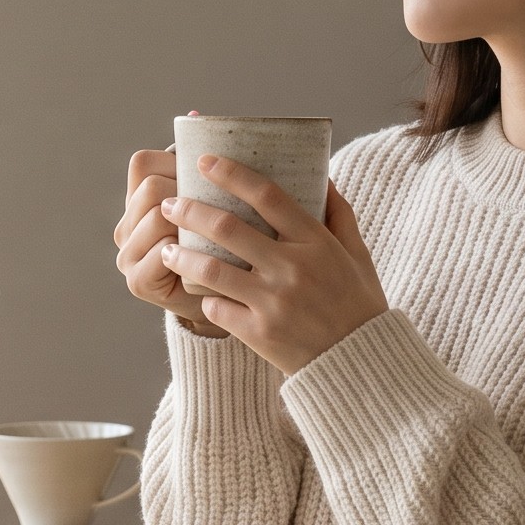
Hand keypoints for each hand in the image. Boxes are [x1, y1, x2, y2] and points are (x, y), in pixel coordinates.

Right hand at [115, 131, 226, 334]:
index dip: (176, 165)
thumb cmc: (228, 244)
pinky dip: (186, 252)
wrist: (232, 300)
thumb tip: (196, 115)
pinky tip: (208, 258)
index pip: (143, 163)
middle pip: (151, 187)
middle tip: (220, 211)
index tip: (207, 179)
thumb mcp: (218, 200)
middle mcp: (126, 225)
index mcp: (139, 200)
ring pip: (156, 215)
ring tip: (217, 236)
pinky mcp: (138, 282)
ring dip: (189, 224)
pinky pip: (161, 252)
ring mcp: (128, 254)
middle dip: (187, 195)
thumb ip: (204, 162)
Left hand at [156, 153, 389, 374]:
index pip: (267, 195)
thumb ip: (339, 214)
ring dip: (181, 255)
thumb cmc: (359, 304)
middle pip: (227, 228)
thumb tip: (321, 175)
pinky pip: (217, 308)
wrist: (359, 363)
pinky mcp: (259, 333)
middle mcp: (292, 268)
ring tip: (165, 248)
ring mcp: (273, 302)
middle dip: (190, 210)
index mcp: (316, 242)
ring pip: (212, 269)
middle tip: (169, 203)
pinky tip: (198, 291)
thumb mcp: (357, 254)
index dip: (231, 174)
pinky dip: (205, 298)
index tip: (204, 162)